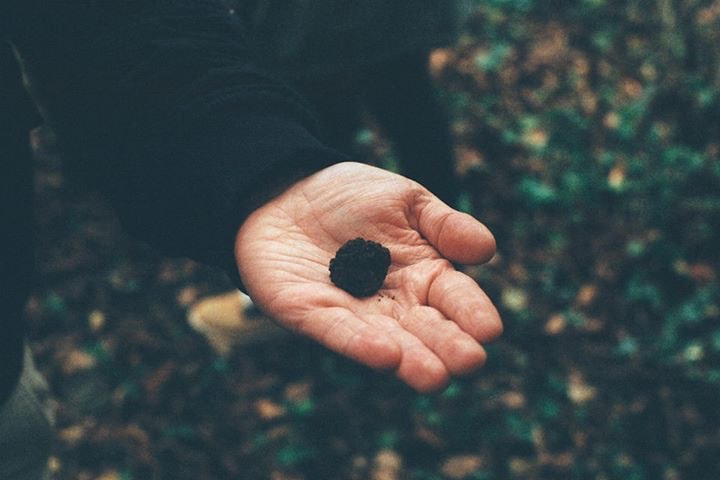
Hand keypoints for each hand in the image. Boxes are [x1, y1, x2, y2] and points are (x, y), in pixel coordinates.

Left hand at [235, 162, 501, 391]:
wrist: (287, 191)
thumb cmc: (353, 198)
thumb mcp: (406, 200)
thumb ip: (444, 224)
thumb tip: (487, 248)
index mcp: (424, 274)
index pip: (455, 297)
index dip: (472, 313)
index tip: (489, 330)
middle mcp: (393, 302)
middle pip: (426, 328)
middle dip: (447, 346)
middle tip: (469, 362)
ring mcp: (353, 312)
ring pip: (386, 340)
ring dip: (411, 360)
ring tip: (435, 378)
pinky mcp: (310, 313)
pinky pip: (337, 331)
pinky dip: (359, 344)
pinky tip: (384, 357)